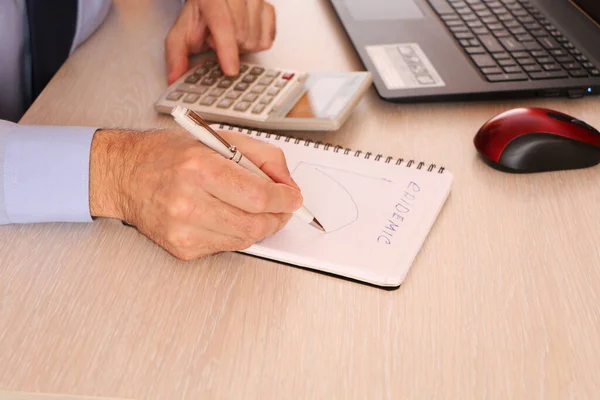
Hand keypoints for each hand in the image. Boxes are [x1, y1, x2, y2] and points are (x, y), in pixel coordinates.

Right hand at [89, 128, 301, 259]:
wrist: (126, 175)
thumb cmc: (169, 154)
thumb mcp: (218, 138)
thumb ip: (262, 157)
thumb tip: (288, 185)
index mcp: (199, 168)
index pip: (258, 195)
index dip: (284, 199)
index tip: (293, 198)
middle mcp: (188, 202)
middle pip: (255, 223)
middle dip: (278, 216)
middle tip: (282, 208)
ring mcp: (183, 230)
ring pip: (244, 239)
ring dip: (259, 226)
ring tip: (253, 209)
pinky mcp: (182, 248)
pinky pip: (227, 247)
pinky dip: (236, 233)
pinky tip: (226, 217)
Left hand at [165, 0, 276, 83]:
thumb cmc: (201, 13)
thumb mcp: (182, 31)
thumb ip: (176, 54)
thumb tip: (175, 77)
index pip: (223, 24)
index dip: (227, 50)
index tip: (230, 70)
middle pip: (241, 37)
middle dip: (228, 47)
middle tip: (216, 39)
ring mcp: (256, 0)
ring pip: (255, 41)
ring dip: (241, 47)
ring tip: (229, 36)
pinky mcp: (268, 9)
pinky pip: (267, 40)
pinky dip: (255, 44)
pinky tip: (243, 36)